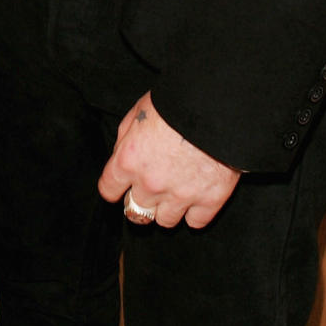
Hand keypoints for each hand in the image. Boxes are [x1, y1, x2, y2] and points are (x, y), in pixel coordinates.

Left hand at [98, 92, 240, 228]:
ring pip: (164, 221)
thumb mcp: (137, 111)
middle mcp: (151, 183)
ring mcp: (180, 196)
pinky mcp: (209, 200)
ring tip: (176, 190)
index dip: (115, 187)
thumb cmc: (175, 103)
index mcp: (129, 160)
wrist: (216, 107)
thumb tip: (121, 156)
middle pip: (135, 211)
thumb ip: (125, 139)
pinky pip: (195, 222)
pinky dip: (196, 212)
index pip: (109, 190)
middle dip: (141, 199)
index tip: (122, 186)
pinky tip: (197, 196)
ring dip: (167, 209)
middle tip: (153, 185)